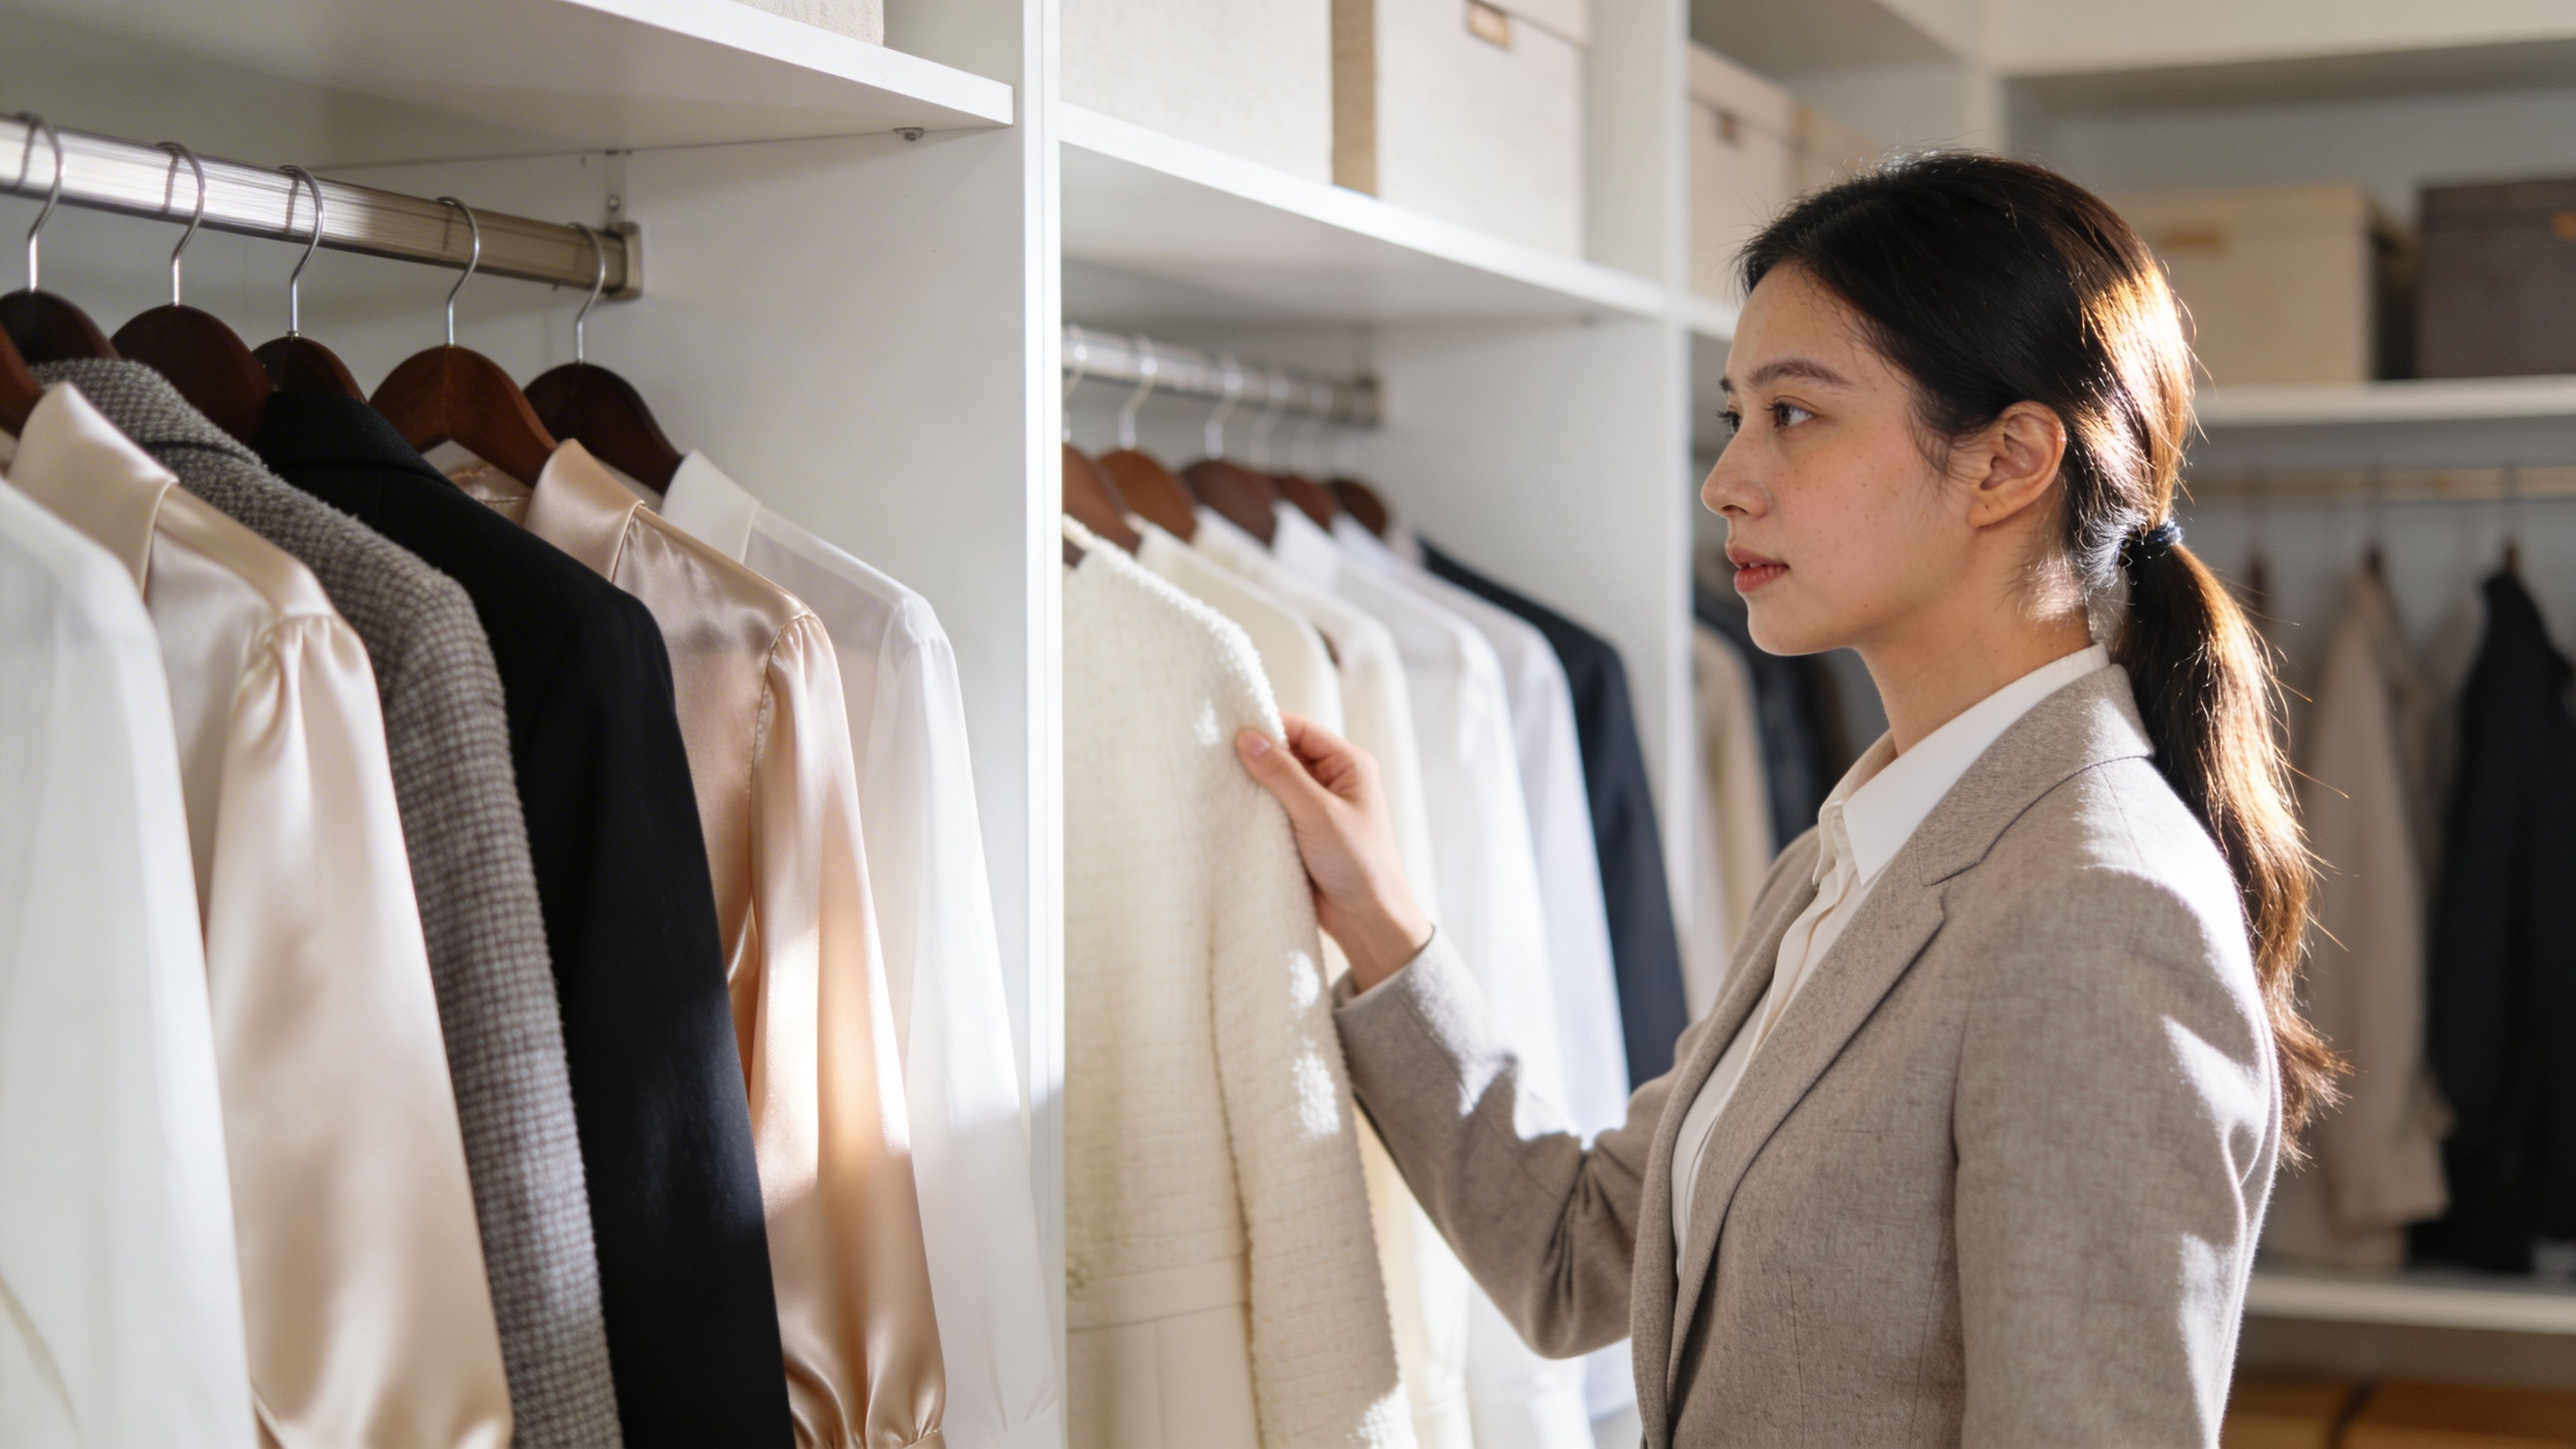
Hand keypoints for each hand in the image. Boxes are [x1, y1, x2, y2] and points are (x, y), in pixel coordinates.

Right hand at [1236, 714, 1433, 990]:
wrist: (1367, 920)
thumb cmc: (1358, 864)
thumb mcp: (1319, 814)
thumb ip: (1283, 775)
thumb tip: (1248, 738)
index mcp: (1350, 765)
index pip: (1301, 729)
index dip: (1267, 726)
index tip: (1228, 731)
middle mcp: (1334, 780)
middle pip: (1286, 753)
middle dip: (1254, 755)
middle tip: (1214, 756)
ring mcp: (1316, 807)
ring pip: (1275, 782)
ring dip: (1251, 784)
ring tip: (1216, 781)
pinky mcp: (1301, 831)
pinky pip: (1272, 810)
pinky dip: (1253, 809)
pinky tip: (1229, 809)